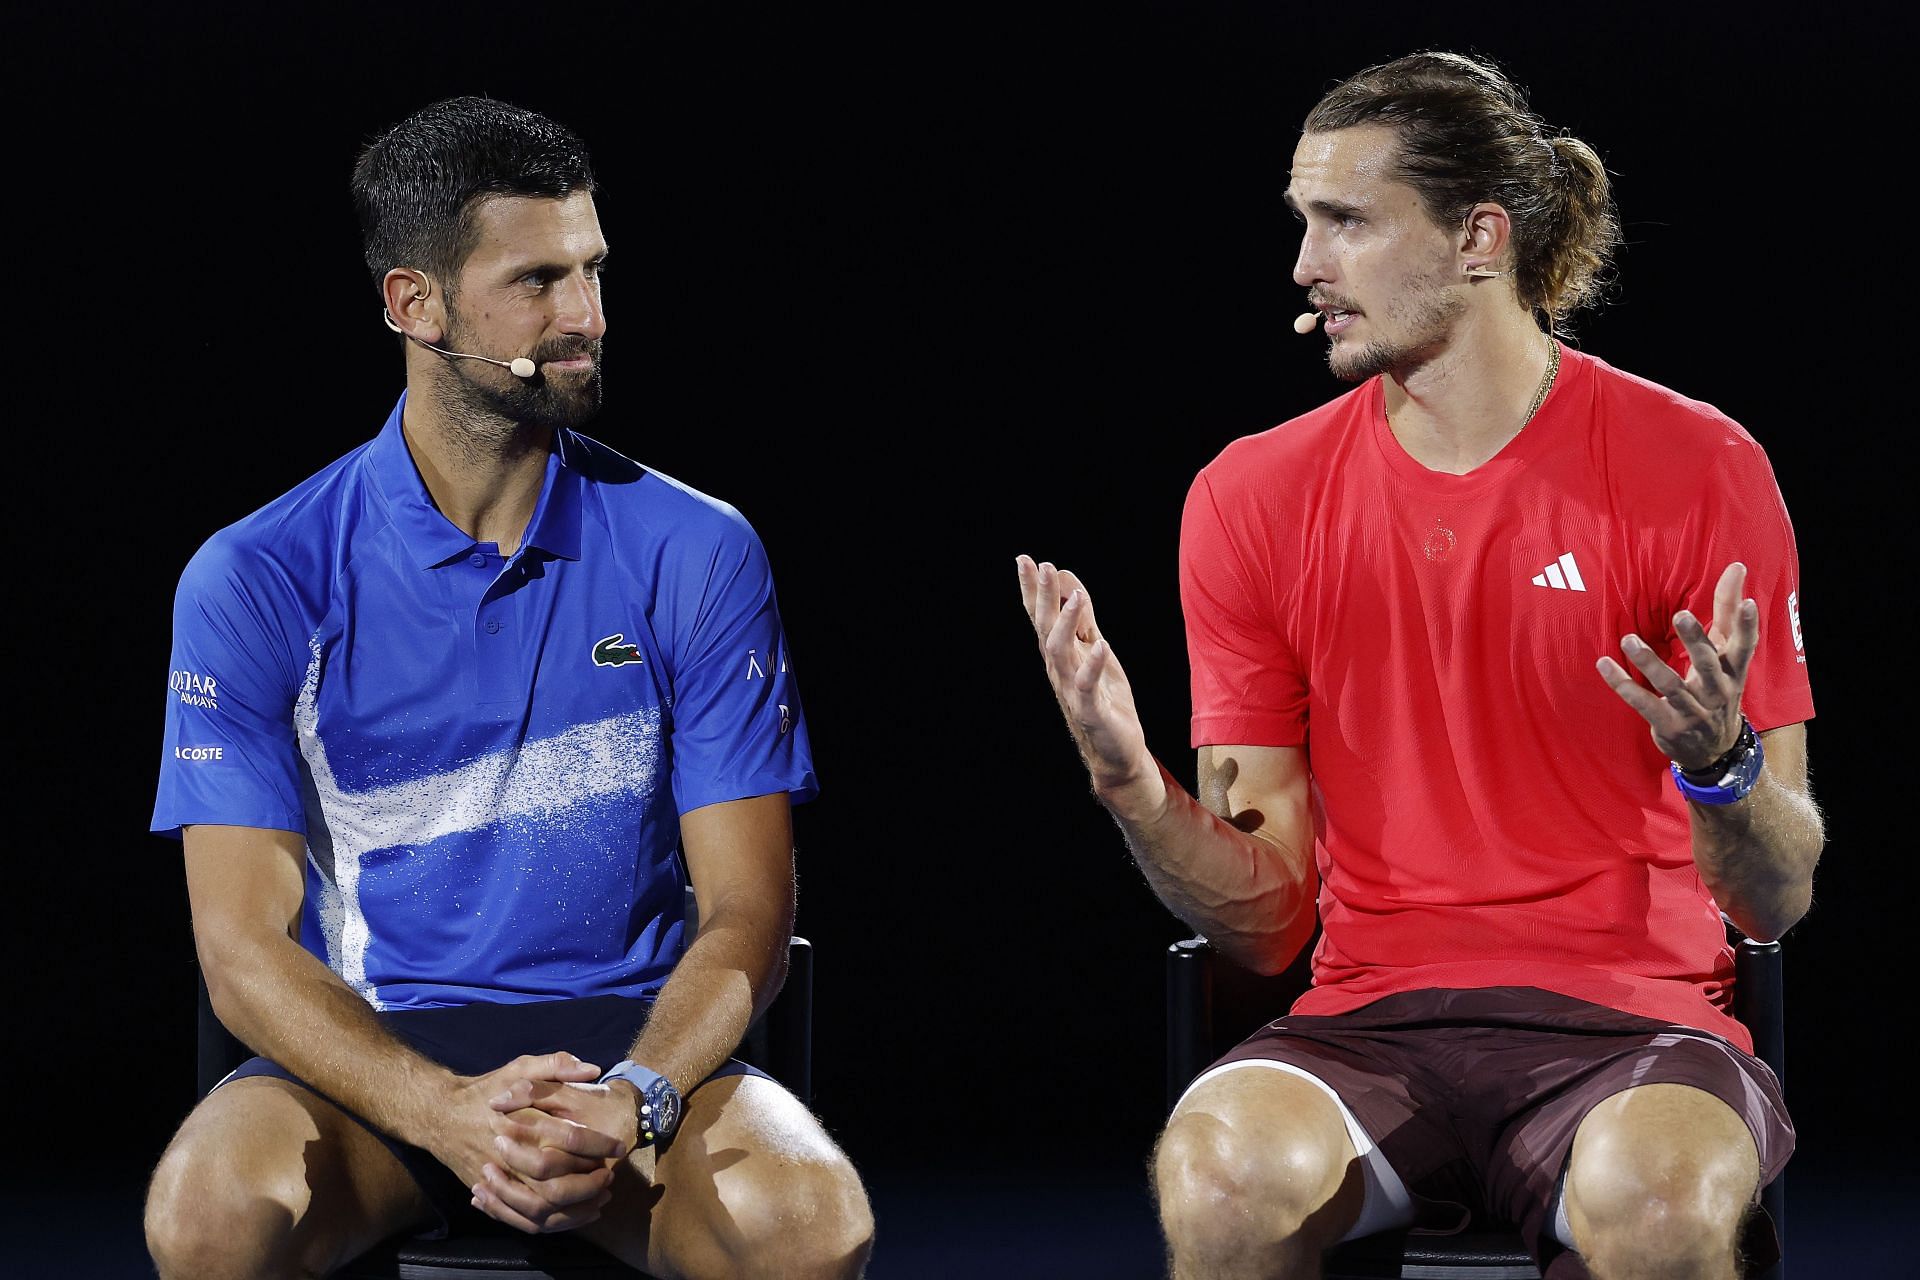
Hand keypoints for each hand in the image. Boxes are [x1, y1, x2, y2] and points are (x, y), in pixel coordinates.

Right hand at [477, 1077, 646, 1227]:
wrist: (442, 1116)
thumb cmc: (487, 1090)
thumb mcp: (519, 1068)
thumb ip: (555, 1066)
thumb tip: (592, 1069)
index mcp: (522, 1123)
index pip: (569, 1137)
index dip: (598, 1144)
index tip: (618, 1146)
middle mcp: (511, 1157)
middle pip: (556, 1182)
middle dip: (589, 1182)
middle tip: (610, 1175)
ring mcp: (500, 1181)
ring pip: (542, 1209)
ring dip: (576, 1208)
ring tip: (600, 1197)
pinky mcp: (492, 1196)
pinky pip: (525, 1221)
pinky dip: (553, 1224)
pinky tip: (576, 1216)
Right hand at [1016, 555, 1156, 806]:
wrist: (1117, 753)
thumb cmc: (1106, 699)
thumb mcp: (1096, 651)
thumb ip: (1084, 621)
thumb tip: (1070, 584)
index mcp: (1060, 654)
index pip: (1041, 617)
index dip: (1031, 590)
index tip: (1024, 560)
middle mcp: (1060, 669)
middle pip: (1045, 628)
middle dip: (1043, 597)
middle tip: (1042, 566)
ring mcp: (1073, 689)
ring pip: (1060, 652)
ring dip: (1067, 623)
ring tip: (1077, 596)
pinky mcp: (1091, 709)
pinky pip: (1087, 685)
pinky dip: (1092, 665)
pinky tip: (1100, 646)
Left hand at [1597, 561, 1757, 769]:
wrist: (1713, 750)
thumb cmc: (1717, 687)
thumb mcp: (1726, 654)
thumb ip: (1727, 611)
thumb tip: (1737, 567)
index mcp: (1733, 671)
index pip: (1744, 646)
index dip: (1748, 625)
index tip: (1749, 602)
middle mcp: (1717, 691)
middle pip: (1708, 663)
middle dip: (1695, 640)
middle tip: (1680, 615)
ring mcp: (1693, 711)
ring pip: (1670, 685)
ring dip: (1648, 662)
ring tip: (1628, 640)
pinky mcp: (1668, 725)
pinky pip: (1642, 703)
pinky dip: (1622, 684)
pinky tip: (1604, 664)